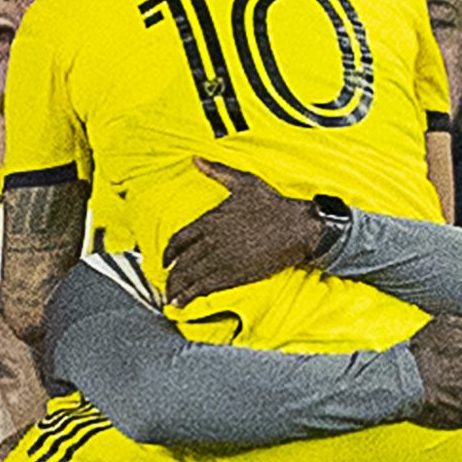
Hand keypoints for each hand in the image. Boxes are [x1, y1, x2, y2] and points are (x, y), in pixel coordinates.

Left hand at [164, 158, 325, 302]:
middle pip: (181, 263)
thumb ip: (216, 171)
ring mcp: (222, 260)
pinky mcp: (234, 275)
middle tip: (166, 283)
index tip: (165, 260)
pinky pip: (205, 287)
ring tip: (171, 298)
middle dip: (171, 276)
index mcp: (210, 220)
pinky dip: (190, 297)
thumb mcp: (243, 181)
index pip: (178, 240)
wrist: (296, 227)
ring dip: (177, 289)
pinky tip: (183, 303)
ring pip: (190, 277)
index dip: (169, 253)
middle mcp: (212, 241)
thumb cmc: (273, 204)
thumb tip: (196, 159)